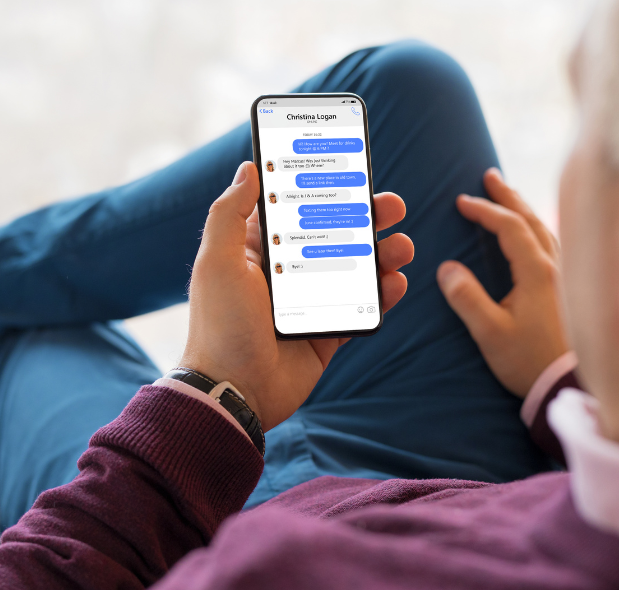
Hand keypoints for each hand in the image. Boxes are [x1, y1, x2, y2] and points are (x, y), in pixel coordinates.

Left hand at [179, 162, 413, 430]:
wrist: (235, 392)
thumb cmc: (220, 325)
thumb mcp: (216, 262)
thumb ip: (229, 213)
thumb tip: (248, 168)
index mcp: (258, 251)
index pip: (296, 209)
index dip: (323, 189)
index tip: (350, 169)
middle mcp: (287, 274)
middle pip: (335, 236)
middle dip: (367, 218)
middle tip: (393, 206)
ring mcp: (311, 303)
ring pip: (356, 269)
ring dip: (384, 254)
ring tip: (402, 247)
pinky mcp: (328, 333)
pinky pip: (362, 308)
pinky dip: (384, 294)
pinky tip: (396, 282)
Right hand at [436, 168, 569, 397]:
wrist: (568, 385)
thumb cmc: (529, 360)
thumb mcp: (490, 332)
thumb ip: (466, 298)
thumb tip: (446, 268)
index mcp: (536, 272)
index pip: (509, 227)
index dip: (484, 210)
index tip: (461, 201)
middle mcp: (556, 267)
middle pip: (531, 220)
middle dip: (508, 197)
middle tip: (489, 177)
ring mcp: (567, 276)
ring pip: (545, 230)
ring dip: (524, 210)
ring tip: (508, 198)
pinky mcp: (569, 290)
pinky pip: (553, 244)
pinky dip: (536, 229)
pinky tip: (532, 235)